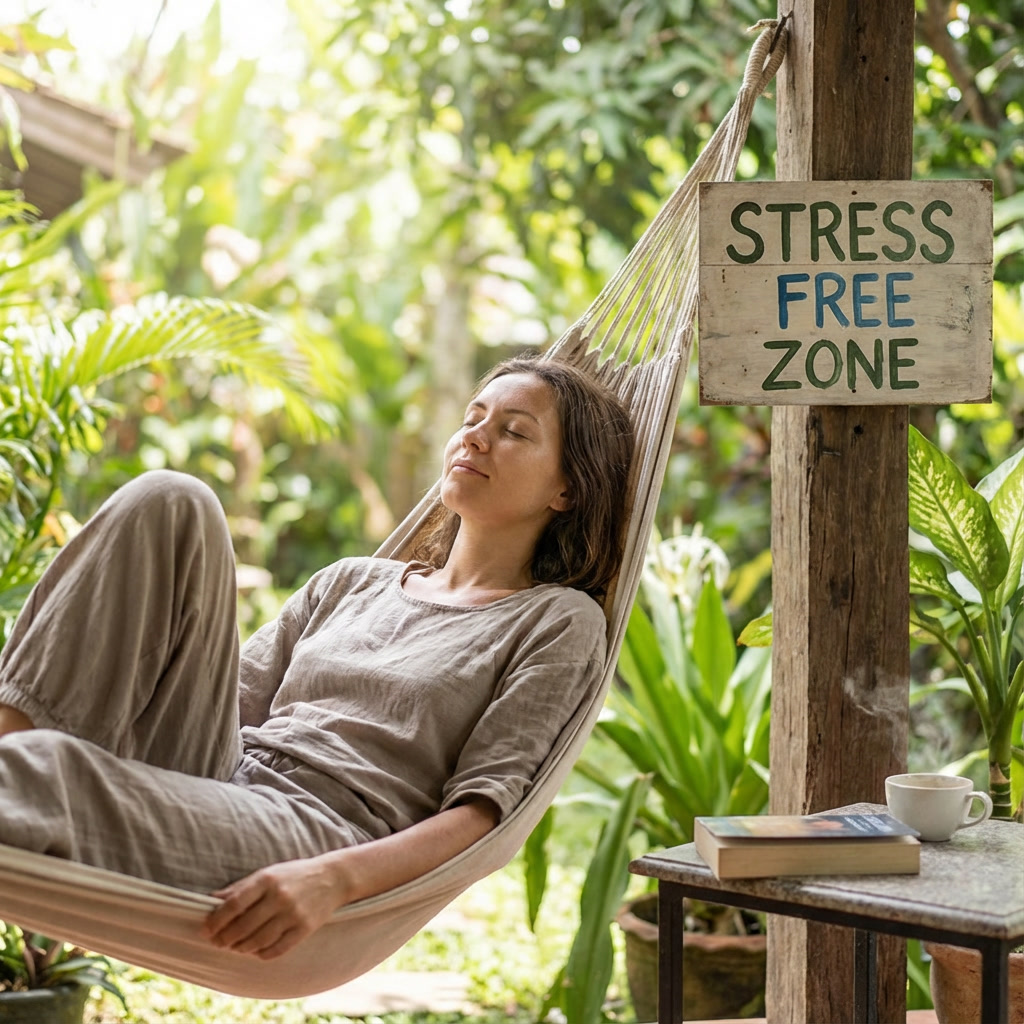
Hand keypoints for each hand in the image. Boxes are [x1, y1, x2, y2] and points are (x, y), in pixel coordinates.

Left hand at [203, 856, 350, 959]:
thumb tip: (211, 899)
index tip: (206, 929)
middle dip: (225, 938)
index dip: (216, 920)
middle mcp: (280, 897)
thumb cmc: (295, 874)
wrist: (334, 878)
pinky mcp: (305, 929)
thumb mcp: (269, 873)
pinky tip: (255, 951)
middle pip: (243, 925)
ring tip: (235, 947)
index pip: (234, 904)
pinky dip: (262, 953)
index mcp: (268, 879)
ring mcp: (293, 914)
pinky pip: (277, 949)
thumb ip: (241, 887)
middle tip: (218, 942)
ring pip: (258, 940)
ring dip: (241, 947)